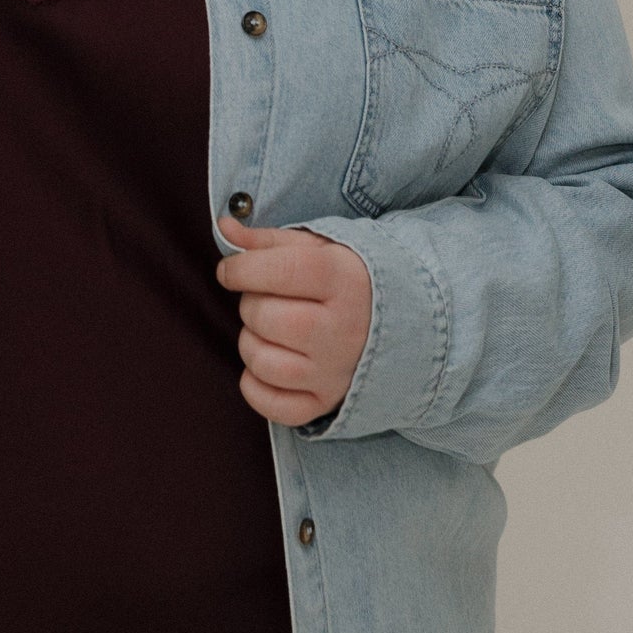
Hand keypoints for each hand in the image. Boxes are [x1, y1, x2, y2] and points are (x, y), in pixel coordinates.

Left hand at [215, 215, 371, 428]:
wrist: (407, 324)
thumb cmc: (349, 280)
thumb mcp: (318, 248)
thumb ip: (267, 240)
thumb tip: (225, 227)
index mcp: (345, 280)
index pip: (279, 271)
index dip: (240, 269)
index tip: (231, 271)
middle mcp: (344, 329)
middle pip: (265, 317)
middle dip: (250, 304)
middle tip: (267, 300)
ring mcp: (336, 371)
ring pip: (262, 362)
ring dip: (250, 343)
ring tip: (269, 331)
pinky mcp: (327, 401)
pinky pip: (271, 405)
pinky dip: (255, 386)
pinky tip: (269, 364)